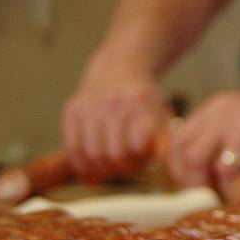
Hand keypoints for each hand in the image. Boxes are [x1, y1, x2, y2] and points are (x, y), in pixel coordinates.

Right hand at [62, 69, 170, 183]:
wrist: (118, 69)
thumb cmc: (144, 102)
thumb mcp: (162, 115)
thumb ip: (165, 141)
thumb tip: (167, 164)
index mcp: (141, 102)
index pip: (138, 145)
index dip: (140, 161)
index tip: (143, 163)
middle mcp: (114, 101)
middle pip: (114, 154)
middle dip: (122, 169)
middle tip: (128, 169)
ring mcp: (90, 104)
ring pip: (92, 154)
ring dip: (102, 170)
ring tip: (112, 170)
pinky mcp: (72, 110)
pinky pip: (72, 148)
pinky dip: (81, 166)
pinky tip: (92, 171)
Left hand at [165, 80, 239, 189]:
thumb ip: (221, 145)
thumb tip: (198, 186)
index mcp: (215, 109)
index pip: (176, 145)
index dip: (181, 175)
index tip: (200, 191)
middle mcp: (227, 111)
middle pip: (191, 157)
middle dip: (202, 187)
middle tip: (220, 200)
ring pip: (223, 167)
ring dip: (233, 192)